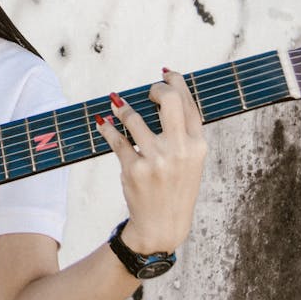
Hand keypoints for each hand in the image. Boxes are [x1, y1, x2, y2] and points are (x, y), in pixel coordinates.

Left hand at [96, 69, 207, 252]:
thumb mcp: (191, 161)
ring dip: (122, 108)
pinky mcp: (134, 170)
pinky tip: (103, 123)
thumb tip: (167, 95)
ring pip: (134, 118)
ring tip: (117, 107)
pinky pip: (116, 140)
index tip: (165, 74)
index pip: (188, 103)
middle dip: (156, 89)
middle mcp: (180, 150)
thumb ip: (183, 133)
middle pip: (169, 100)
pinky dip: (107, 128)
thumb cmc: (176, 188)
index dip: (176, 82)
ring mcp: (156, 160)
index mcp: (198, 145)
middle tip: (148, 93)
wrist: (163, 225)